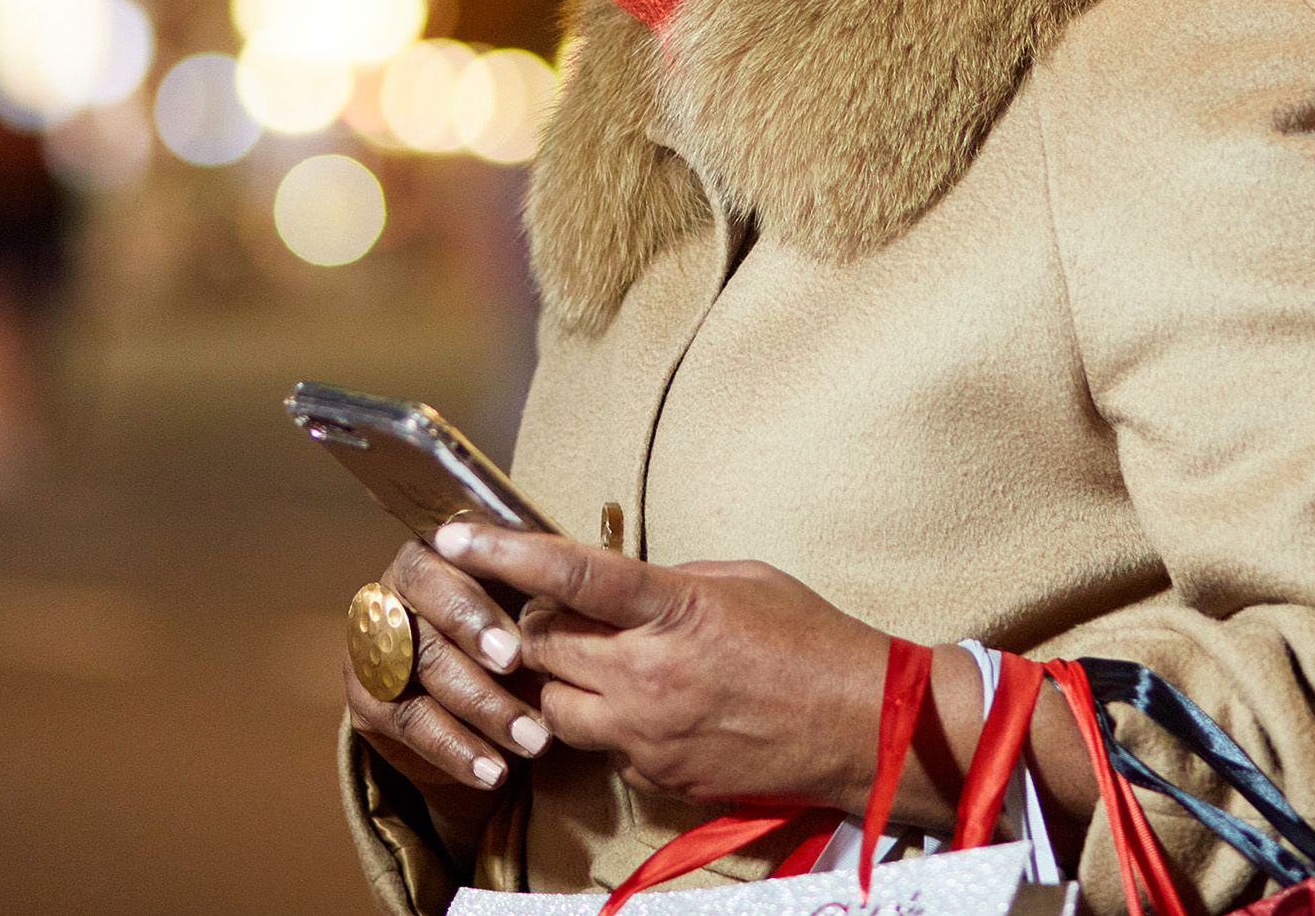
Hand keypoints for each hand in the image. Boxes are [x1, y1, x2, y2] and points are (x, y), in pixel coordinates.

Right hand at [343, 535, 556, 845]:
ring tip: (532, 740)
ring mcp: (371, 642)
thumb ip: (540, 606)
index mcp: (436, 553)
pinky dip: (455, 749)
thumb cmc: (516, 642)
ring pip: (421, 667)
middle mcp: (394, 589)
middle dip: (474, 648)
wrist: (481, 712)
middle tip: (517, 674)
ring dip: (480, 706)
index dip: (474, 607)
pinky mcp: (365, 696)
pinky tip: (494, 771)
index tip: (513, 649)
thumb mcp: (531, 615)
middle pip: (425, 611)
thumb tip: (575, 623)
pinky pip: (408, 720)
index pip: (443, 562)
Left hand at [433, 522, 896, 812]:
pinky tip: (646, 704)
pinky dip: (604, 721)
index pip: (568, 576)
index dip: (503, 554)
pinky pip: (598, 745)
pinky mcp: (656, 775)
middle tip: (555, 610)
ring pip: (552, 705)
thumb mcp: (739, 581)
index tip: (452, 538)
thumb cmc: (811, 640)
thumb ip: (665, 583)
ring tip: (596, 661)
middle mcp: (649, 675)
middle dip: (532, 625)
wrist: (863, 727)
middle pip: (540, 646)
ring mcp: (649, 733)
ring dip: (557, 680)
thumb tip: (612, 588)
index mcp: (673, 610)